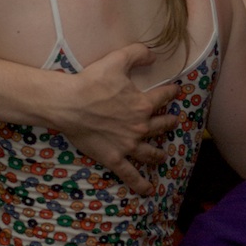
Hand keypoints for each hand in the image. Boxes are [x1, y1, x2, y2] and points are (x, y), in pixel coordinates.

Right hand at [56, 43, 178, 196]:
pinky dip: (140, 184)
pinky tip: (148, 191)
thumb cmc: (91, 82)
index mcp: (143, 104)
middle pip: (161, 126)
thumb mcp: (116, 60)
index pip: (164, 97)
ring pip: (150, 152)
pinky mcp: (114, 158)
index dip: (171, 92)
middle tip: (173, 122)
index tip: (176, 90)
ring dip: (159, 154)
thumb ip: (137, 54)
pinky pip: (130, 174)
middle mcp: (140, 126)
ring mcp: (128, 145)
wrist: (70, 104)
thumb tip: (153, 54)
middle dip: (169, 123)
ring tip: (163, 156)